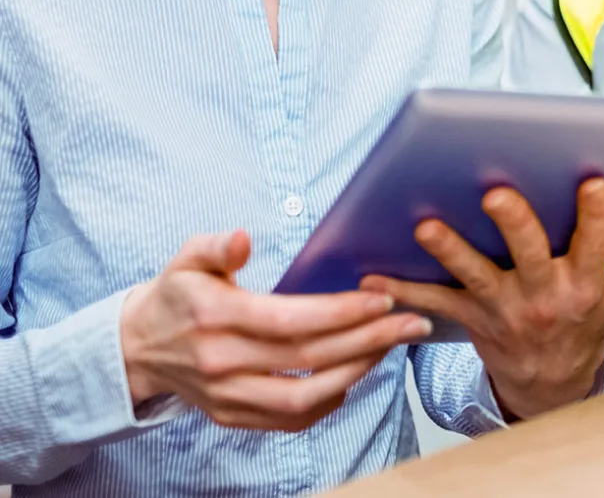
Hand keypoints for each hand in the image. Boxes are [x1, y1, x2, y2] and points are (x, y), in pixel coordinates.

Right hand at [120, 231, 431, 430]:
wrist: (136, 347)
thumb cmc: (177, 295)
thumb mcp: (188, 258)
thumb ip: (217, 246)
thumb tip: (244, 238)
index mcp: (214, 318)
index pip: (289, 321)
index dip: (341, 313)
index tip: (383, 300)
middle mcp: (221, 363)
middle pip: (308, 359)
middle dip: (368, 340)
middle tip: (412, 323)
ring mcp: (226, 396)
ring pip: (303, 398)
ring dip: (356, 373)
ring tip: (391, 347)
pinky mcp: (231, 417)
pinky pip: (288, 420)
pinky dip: (327, 403)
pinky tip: (355, 375)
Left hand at [360, 179, 603, 421]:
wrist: (550, 388)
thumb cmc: (590, 331)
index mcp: (586, 284)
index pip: (598, 243)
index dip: (597, 212)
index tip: (592, 181)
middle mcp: (545, 294)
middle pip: (529, 253)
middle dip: (514, 221)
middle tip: (497, 192)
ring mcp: (505, 307)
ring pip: (475, 274)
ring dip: (450, 249)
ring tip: (427, 227)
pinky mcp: (473, 316)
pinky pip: (435, 302)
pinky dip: (402, 291)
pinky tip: (372, 275)